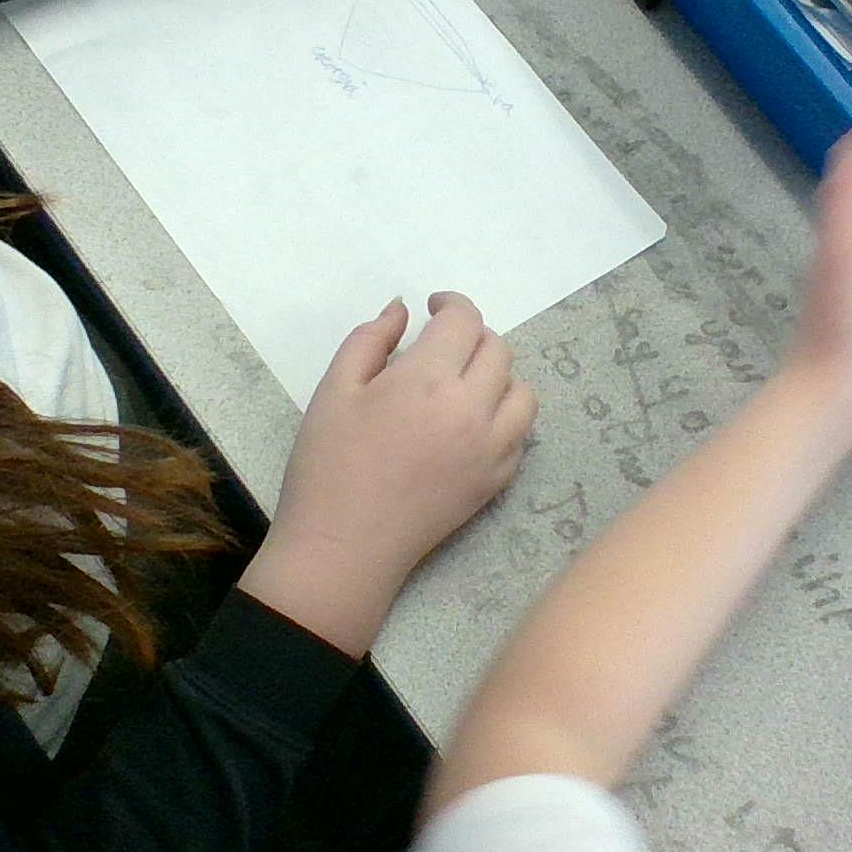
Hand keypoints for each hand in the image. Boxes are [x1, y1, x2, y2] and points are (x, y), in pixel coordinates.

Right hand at [237, 294, 536, 653]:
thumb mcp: (334, 390)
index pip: (464, 321)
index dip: (451, 304)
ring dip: (498, 376)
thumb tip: (402, 310)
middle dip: (472, 336)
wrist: (345, 546)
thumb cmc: (329, 465)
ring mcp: (492, 449)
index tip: (433, 308)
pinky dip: (505, 417)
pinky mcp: (497, 482)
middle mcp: (472, 409)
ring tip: (465, 383)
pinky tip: (472, 423)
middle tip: (441, 346)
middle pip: (498, 350)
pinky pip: (520, 434)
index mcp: (429, 380)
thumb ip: (370, 340)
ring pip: (522, 392)